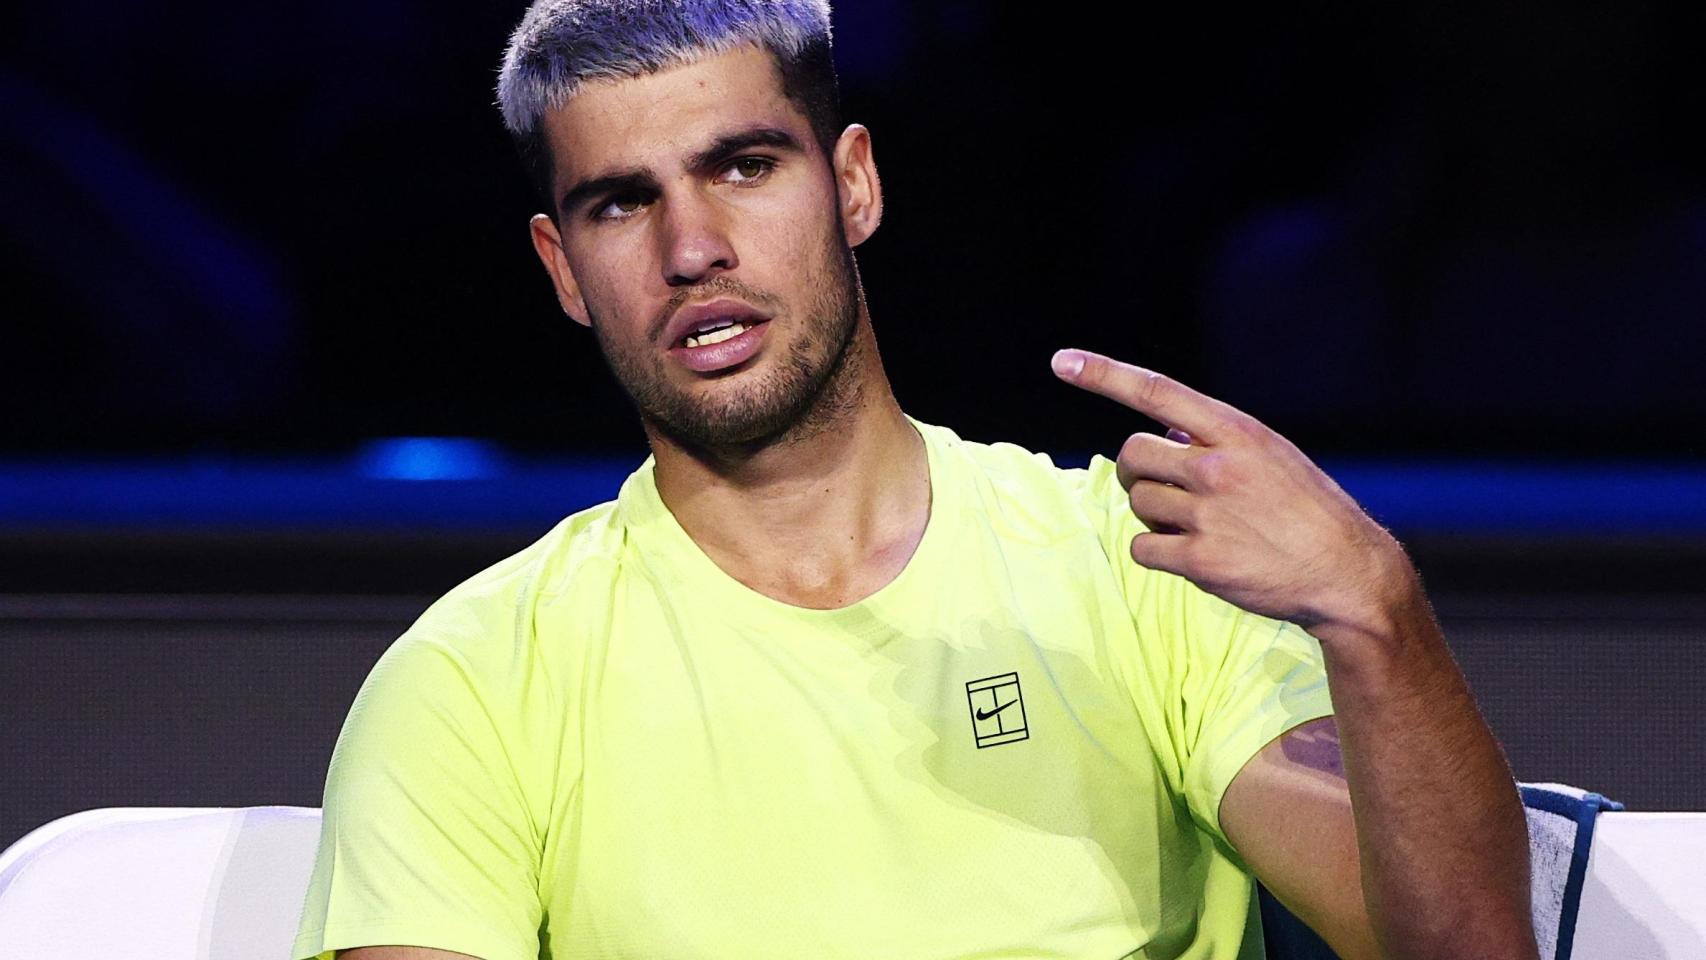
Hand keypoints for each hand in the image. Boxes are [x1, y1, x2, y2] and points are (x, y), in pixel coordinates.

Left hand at [1051, 348, 1414, 637]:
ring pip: (1138, 503)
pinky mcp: (1200, 561)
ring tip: (1198, 526)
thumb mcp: (1271, 456)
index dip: (1105, 374)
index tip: (1063, 362)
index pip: (1158, 392)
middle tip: (1164, 489)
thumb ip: (1217, 441)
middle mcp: (1218, 466)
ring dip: (1154, 516)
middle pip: (1133, 455)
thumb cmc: (1306, 511)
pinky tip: (1194, 555)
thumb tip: (1164, 432)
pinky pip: (1143, 549)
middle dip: (1138, 472)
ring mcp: (1208, 514)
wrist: (1347, 572)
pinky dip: (1157, 553)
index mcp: (1238, 432)